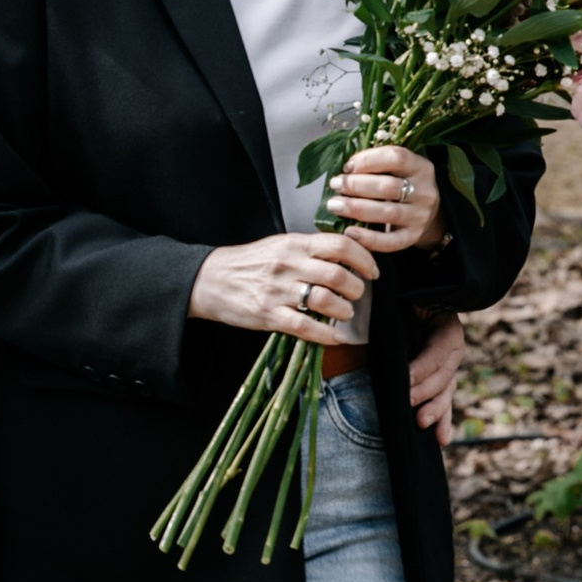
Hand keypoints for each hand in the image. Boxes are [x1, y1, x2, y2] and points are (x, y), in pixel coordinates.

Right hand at [188, 225, 377, 343]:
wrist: (209, 279)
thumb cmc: (248, 263)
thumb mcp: (279, 245)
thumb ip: (310, 250)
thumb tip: (346, 257)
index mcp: (294, 244)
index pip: (340, 245)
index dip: (363, 258)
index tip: (371, 270)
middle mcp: (288, 265)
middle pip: (338, 275)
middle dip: (356, 288)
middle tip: (356, 294)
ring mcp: (278, 291)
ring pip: (325, 301)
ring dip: (343, 311)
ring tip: (344, 313)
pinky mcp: (269, 315)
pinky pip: (305, 327)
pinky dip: (326, 335)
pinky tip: (334, 337)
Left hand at [328, 143, 442, 254]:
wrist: (427, 215)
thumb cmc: (401, 186)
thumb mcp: (398, 169)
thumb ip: (376, 164)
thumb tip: (345, 170)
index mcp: (420, 167)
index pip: (396, 157)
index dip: (368, 160)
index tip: (347, 166)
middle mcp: (424, 192)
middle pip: (388, 186)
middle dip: (356, 185)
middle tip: (335, 185)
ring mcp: (420, 216)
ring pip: (388, 213)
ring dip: (356, 209)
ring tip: (335, 205)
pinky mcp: (412, 237)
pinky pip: (390, 241)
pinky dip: (368, 238)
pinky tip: (349, 232)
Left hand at [408, 313, 466, 443]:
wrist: (413, 305)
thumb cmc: (405, 304)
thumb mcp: (407, 305)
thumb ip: (401, 317)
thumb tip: (384, 328)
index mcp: (448, 328)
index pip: (437, 352)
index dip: (422, 367)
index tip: (405, 379)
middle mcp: (453, 350)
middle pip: (443, 376)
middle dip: (425, 392)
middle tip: (407, 403)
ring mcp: (450, 368)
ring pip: (446, 393)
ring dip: (435, 411)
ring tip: (422, 424)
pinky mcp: (444, 383)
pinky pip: (445, 403)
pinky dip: (443, 422)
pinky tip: (441, 440)